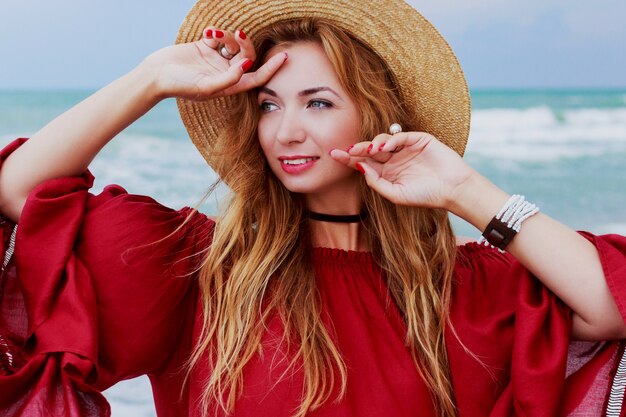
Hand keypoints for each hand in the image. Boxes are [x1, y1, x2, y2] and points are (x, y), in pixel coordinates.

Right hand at [139, 27, 287, 100]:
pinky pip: (219, 36)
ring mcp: (215, 59)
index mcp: (229, 86)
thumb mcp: (207, 86)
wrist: (155, 75)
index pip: (256, 78)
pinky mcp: (205, 47)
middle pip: (247, 57)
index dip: (272, 69)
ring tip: (214, 34)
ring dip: (228, 36)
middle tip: (238, 35)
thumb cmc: (180, 85)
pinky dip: (217, 32)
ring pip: (233, 44)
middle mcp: (225, 73)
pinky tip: (207, 33)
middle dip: (245, 45)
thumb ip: (229, 79)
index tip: (284, 57)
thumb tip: (247, 67)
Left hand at [330, 131, 475, 209]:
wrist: (452, 190)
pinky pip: (400, 136)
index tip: (334, 155)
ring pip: (382, 140)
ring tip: (369, 152)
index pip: (363, 163)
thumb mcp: (395, 194)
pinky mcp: (418, 139)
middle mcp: (393, 158)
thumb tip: (360, 168)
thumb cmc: (425, 195)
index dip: (349, 158)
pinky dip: (391, 140)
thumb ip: (377, 183)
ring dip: (373, 145)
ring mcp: (405, 148)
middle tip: (346, 150)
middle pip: (369, 150)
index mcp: (386, 172)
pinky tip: (384, 148)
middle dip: (357, 149)